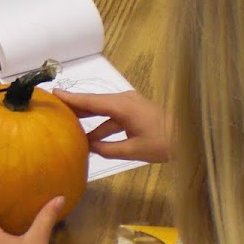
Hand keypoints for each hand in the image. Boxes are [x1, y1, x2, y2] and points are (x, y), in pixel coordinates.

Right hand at [53, 90, 170, 162]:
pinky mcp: (135, 113)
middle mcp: (124, 101)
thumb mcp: (134, 150)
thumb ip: (108, 148)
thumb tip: (88, 147)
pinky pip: (112, 117)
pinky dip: (101, 126)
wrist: (190, 138)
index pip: (91, 101)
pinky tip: (91, 138)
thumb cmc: (164, 143)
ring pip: (103, 111)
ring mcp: (130, 105)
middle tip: (54, 109)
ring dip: (89, 120)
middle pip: (94, 103)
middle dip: (75, 107)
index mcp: (122, 106)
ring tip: (68, 126)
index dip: (71, 98)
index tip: (53, 93)